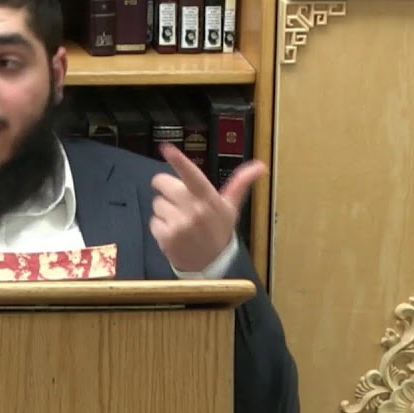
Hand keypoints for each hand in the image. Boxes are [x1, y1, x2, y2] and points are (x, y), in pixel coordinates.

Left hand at [150, 143, 266, 273]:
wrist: (212, 264)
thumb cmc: (219, 230)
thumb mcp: (231, 207)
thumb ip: (241, 183)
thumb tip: (260, 166)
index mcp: (209, 199)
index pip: (192, 175)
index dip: (179, 160)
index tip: (166, 148)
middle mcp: (194, 210)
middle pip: (163, 184)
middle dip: (166, 189)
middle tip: (177, 201)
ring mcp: (180, 224)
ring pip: (157, 204)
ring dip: (164, 211)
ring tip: (180, 222)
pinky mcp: (167, 238)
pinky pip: (153, 222)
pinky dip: (160, 227)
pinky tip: (174, 234)